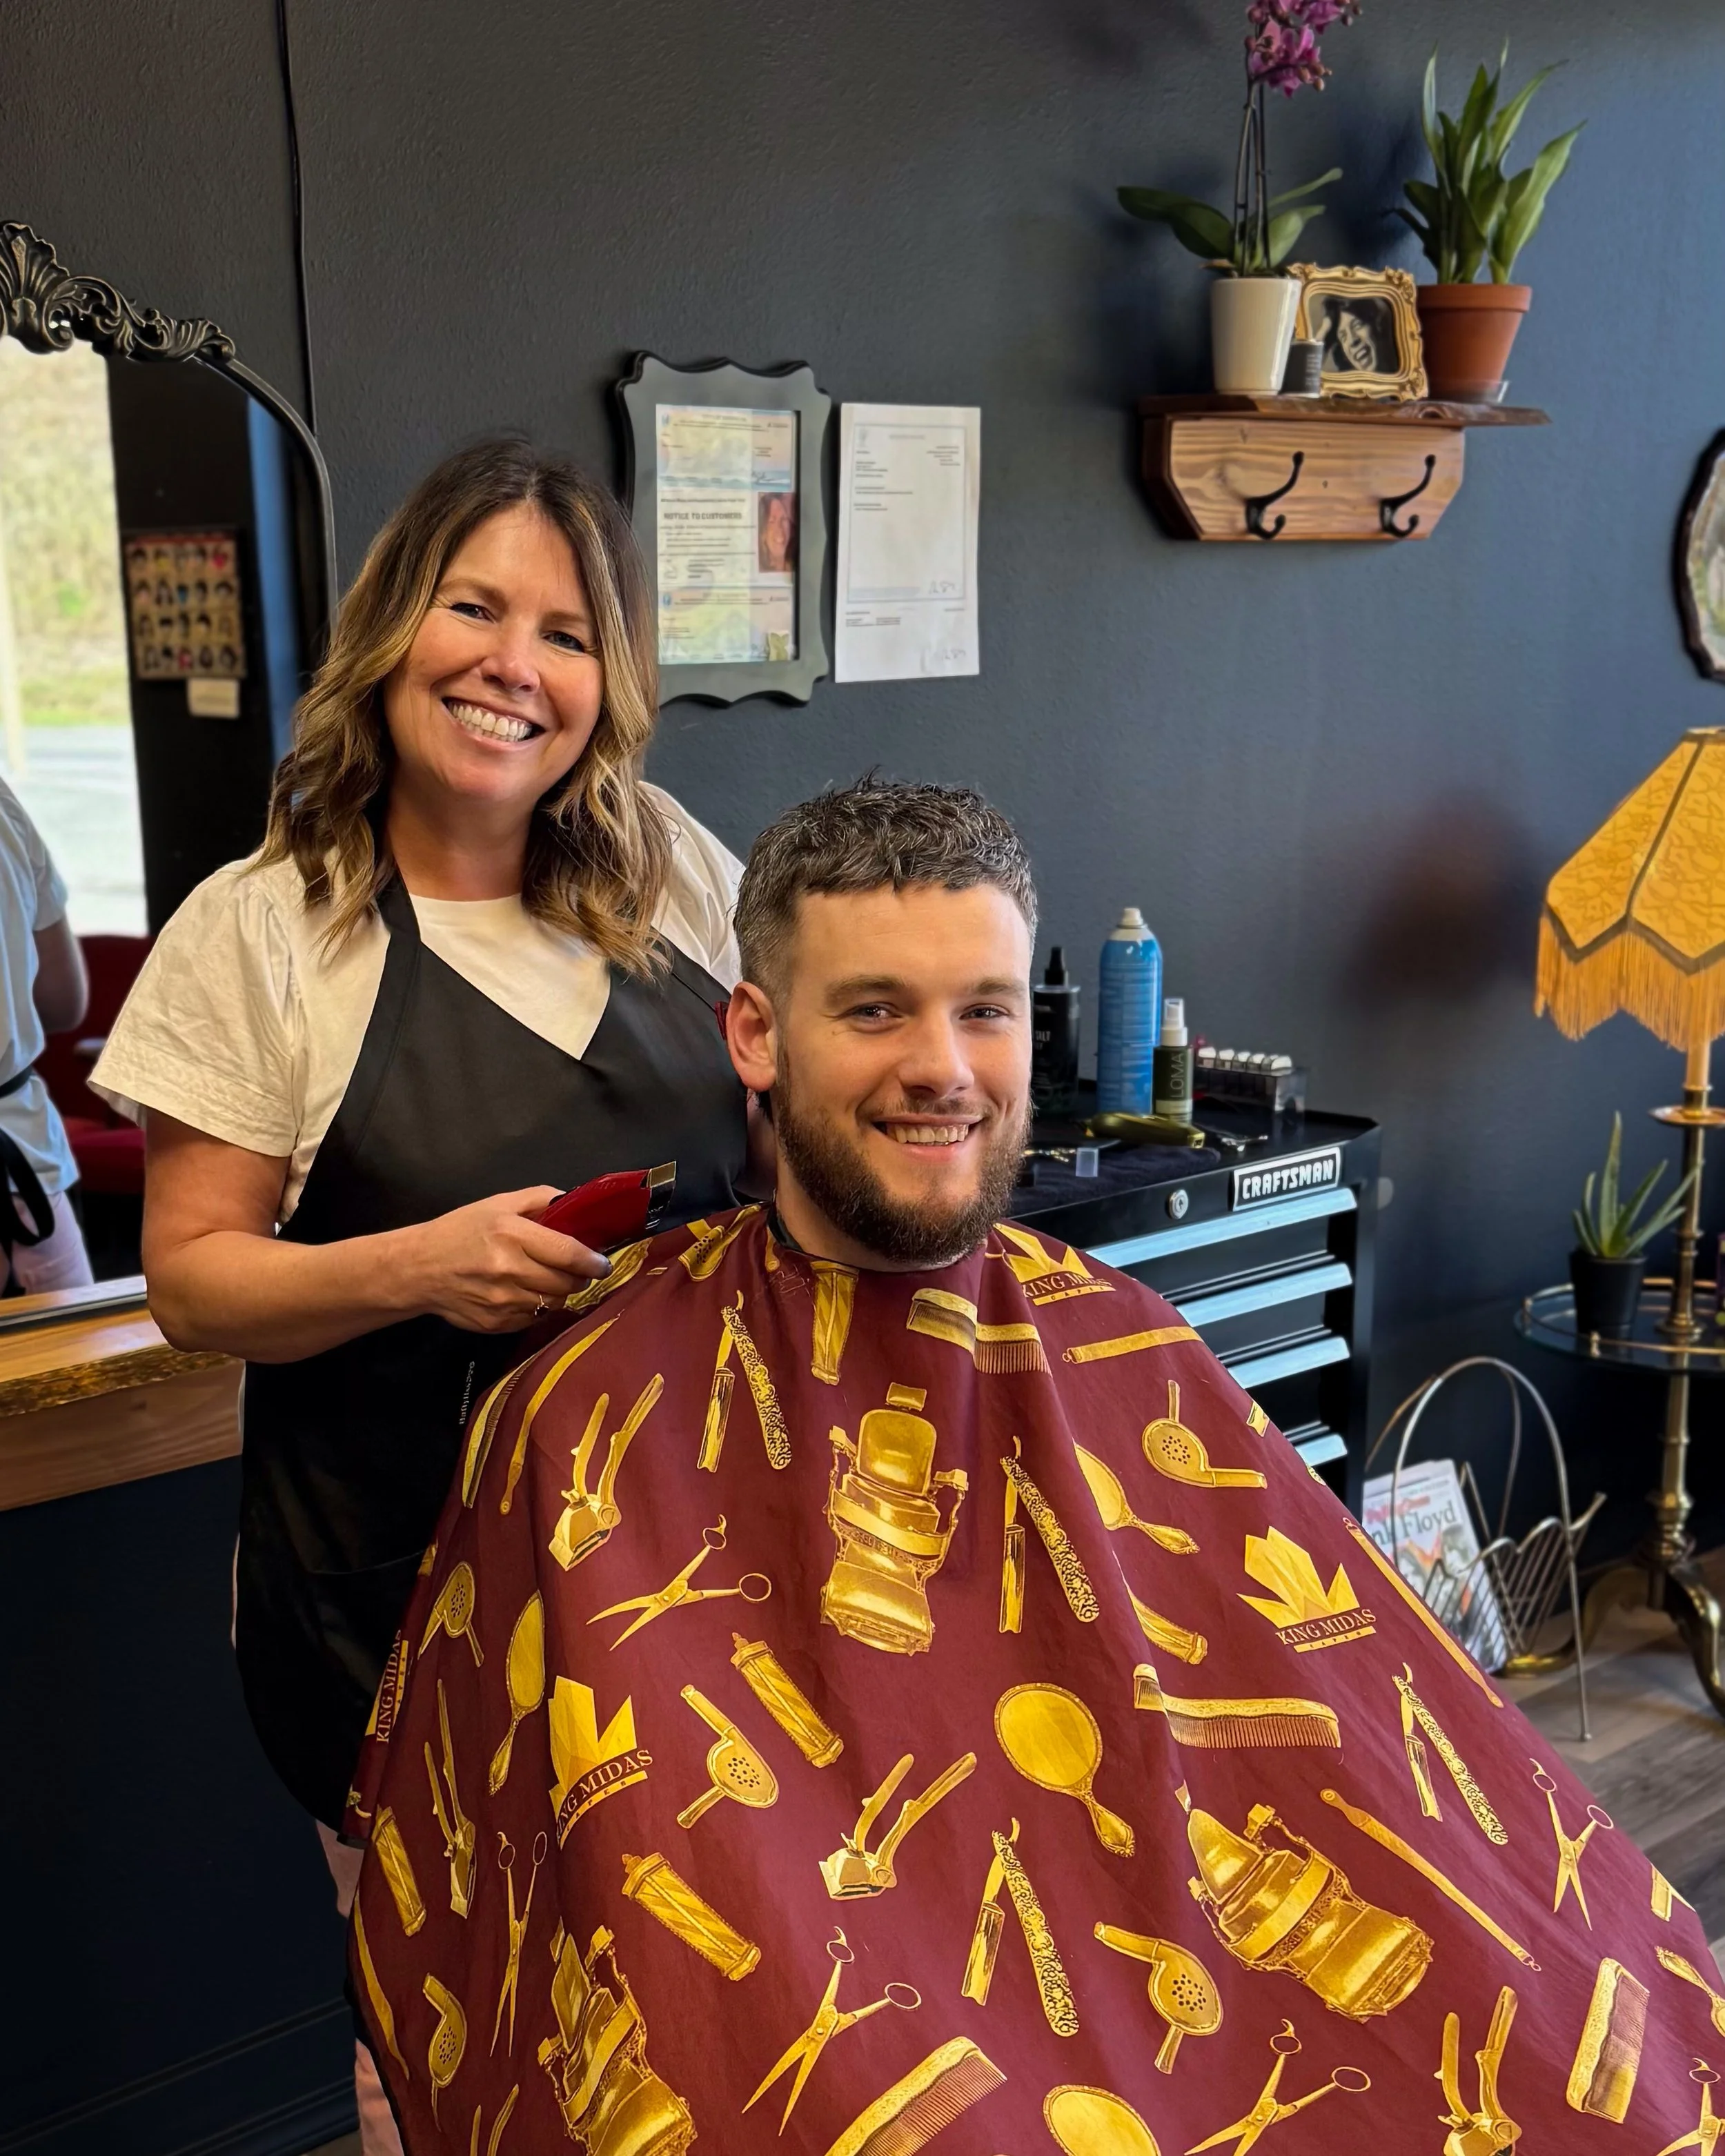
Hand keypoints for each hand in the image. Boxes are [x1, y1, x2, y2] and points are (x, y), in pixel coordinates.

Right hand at [398, 1186, 610, 1332]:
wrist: (418, 1269)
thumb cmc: (460, 1231)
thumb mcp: (497, 1204)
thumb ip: (539, 1199)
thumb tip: (574, 1201)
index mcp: (511, 1235)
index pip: (567, 1253)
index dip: (592, 1262)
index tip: (603, 1264)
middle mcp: (509, 1270)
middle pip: (566, 1283)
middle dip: (578, 1278)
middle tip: (577, 1271)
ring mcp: (503, 1302)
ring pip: (553, 1304)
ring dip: (559, 1293)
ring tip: (551, 1281)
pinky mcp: (497, 1324)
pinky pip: (535, 1319)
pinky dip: (539, 1308)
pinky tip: (528, 1294)